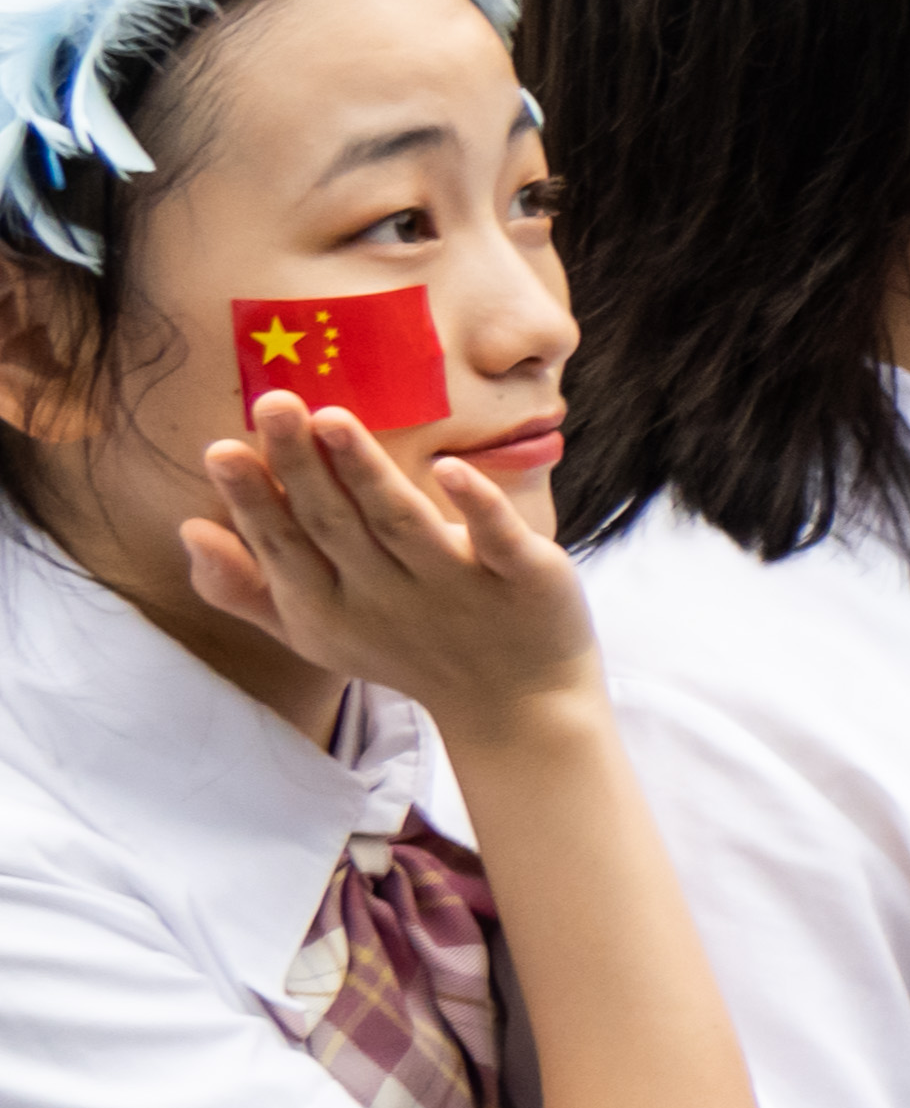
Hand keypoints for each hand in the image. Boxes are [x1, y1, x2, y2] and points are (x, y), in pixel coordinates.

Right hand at [183, 392, 595, 727]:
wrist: (519, 704)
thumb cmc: (406, 649)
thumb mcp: (319, 629)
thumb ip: (249, 584)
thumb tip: (190, 528)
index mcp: (329, 609)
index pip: (282, 546)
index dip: (251, 500)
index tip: (220, 448)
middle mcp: (386, 599)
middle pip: (334, 524)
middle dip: (299, 465)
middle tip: (273, 402)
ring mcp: (456, 589)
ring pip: (402, 523)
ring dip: (366, 471)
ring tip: (332, 419)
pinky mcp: (520, 579)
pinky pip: (495, 539)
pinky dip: (476, 506)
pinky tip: (452, 468)